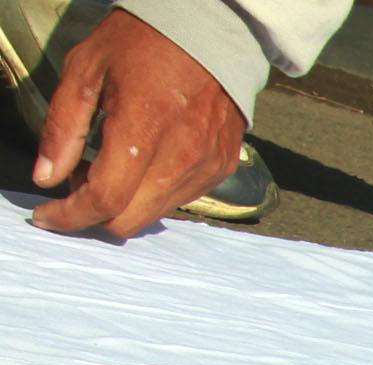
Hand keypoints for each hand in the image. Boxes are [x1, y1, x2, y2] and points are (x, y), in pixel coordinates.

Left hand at [32, 10, 244, 238]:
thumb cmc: (141, 43)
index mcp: (142, 127)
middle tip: (77, 180)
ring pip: (153, 214)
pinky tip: (143, 161)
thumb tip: (46, 178)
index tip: (46, 214)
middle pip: (128, 220)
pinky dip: (152, 192)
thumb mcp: (85, 71)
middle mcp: (181, 156)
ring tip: (111, 164)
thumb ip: (63, 128)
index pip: (104, 198)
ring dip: (124, 202)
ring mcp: (207, 165)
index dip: (69, 216)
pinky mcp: (221, 167)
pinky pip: (180, 199)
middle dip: (93, 213)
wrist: (208, 31)